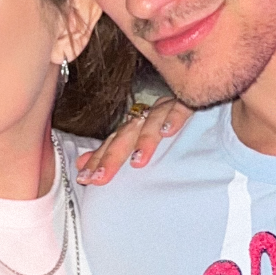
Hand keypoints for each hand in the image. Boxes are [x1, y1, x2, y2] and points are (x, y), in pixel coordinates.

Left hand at [76, 97, 192, 184]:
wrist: (196, 96)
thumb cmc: (167, 127)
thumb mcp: (138, 142)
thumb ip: (111, 153)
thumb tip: (79, 165)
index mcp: (134, 127)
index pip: (112, 143)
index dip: (97, 160)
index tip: (84, 178)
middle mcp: (146, 117)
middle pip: (126, 135)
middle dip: (112, 156)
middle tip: (101, 177)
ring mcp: (166, 109)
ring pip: (151, 122)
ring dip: (144, 140)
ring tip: (137, 161)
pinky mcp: (188, 104)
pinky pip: (181, 108)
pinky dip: (173, 118)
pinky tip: (168, 130)